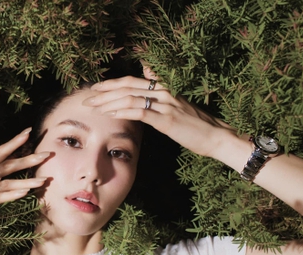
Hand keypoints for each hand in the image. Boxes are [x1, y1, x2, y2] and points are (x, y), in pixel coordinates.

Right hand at [0, 127, 50, 226]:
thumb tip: (13, 162)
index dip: (14, 142)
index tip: (29, 132)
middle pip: (7, 165)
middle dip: (28, 159)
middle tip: (46, 154)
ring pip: (5, 183)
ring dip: (25, 181)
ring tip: (43, 180)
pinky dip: (10, 196)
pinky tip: (24, 194)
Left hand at [82, 75, 236, 157]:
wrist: (216, 136)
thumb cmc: (195, 125)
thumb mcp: (177, 104)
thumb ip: (160, 90)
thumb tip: (148, 71)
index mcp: (164, 88)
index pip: (132, 81)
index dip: (112, 83)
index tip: (95, 88)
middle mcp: (163, 92)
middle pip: (127, 87)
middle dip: (104, 92)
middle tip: (87, 98)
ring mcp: (165, 105)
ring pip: (129, 98)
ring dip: (108, 103)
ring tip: (93, 108)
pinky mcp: (166, 119)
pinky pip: (139, 112)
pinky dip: (122, 112)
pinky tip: (109, 115)